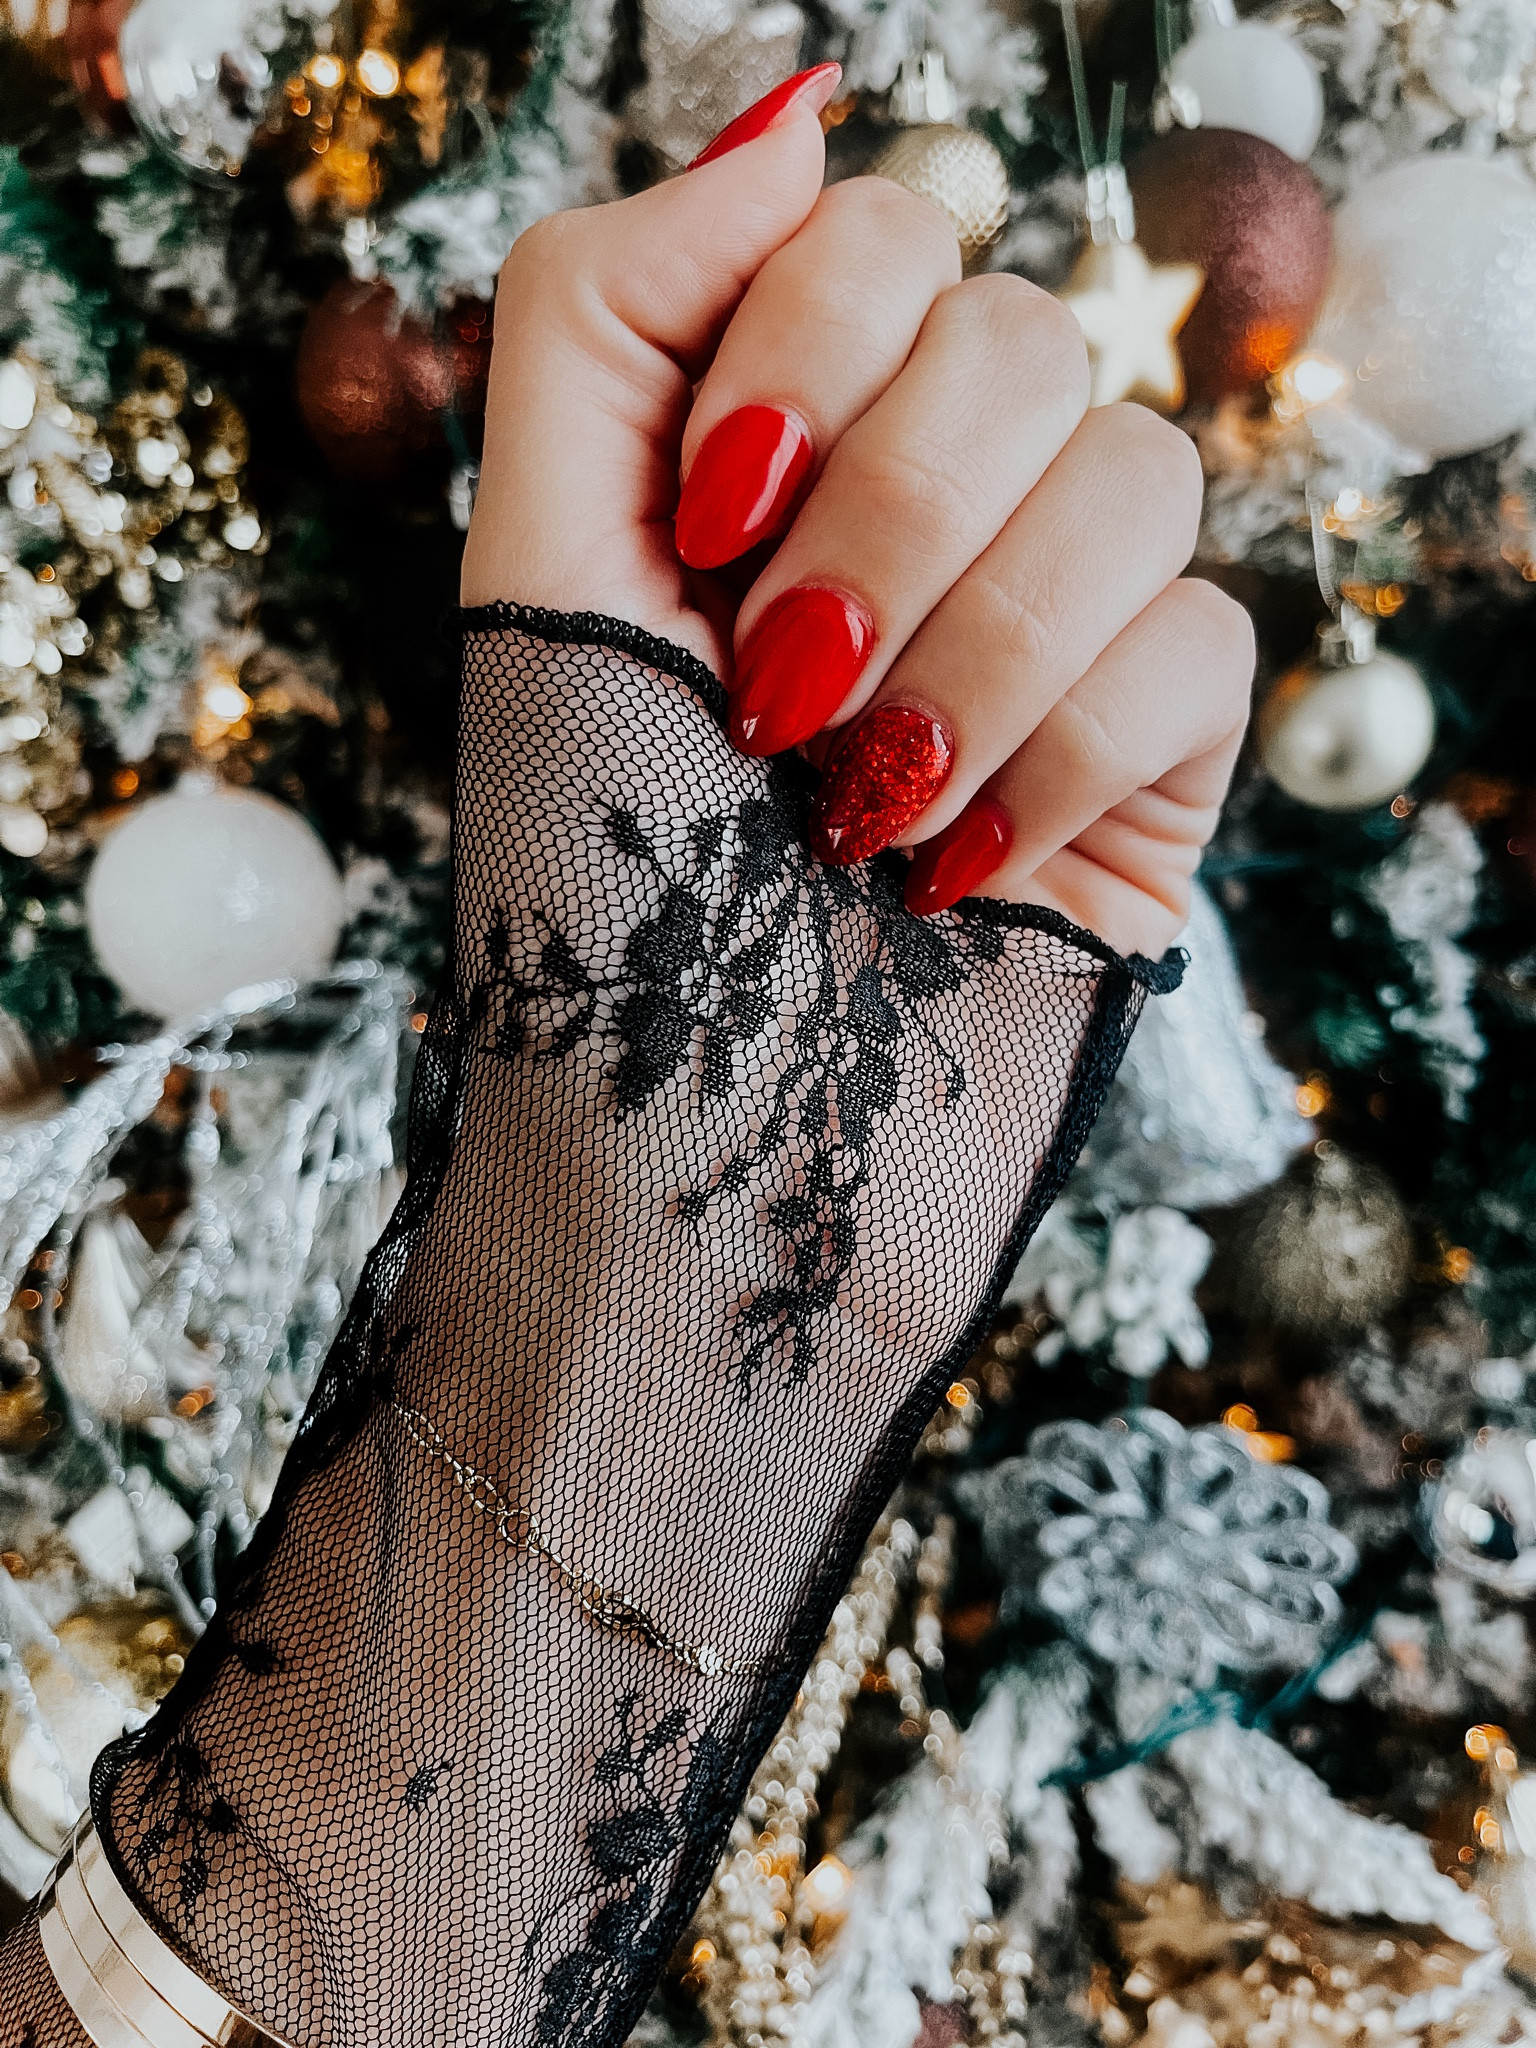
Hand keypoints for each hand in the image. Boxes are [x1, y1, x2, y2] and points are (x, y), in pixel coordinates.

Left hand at [461, 64, 1253, 956]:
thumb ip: (606, 311)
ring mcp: (1069, 604)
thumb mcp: (535, 569)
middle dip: (884, 530)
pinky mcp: (1164, 732)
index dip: (806, 355)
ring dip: (968, 661)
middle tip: (780, 699)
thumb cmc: (601, 859)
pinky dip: (1050, 766)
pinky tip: (953, 868)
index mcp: (795, 432)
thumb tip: (793, 119)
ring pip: (1135, 469)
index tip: (705, 529)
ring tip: (857, 806)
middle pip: (1020, 336)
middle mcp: (945, 490)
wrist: (697, 1114)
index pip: (883, 233)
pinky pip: (1198, 641)